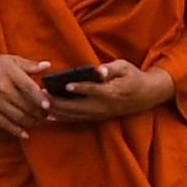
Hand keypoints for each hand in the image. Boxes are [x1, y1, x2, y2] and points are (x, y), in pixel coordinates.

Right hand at [0, 46, 54, 139]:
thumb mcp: (8, 60)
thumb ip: (28, 64)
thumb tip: (47, 66)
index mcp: (10, 72)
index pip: (29, 87)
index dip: (40, 98)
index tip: (48, 105)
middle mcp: (3, 87)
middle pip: (26, 104)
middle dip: (40, 113)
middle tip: (49, 116)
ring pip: (18, 116)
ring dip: (31, 122)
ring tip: (39, 123)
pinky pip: (5, 124)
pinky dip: (16, 130)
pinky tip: (25, 133)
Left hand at [46, 57, 170, 123]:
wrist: (144, 96)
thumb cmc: (132, 77)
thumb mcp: (125, 67)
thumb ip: (111, 68)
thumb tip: (101, 71)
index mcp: (111, 91)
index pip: (94, 89)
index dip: (80, 88)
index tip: (66, 85)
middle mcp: (104, 105)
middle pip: (78, 106)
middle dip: (59, 102)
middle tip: (42, 95)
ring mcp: (100, 114)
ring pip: (75, 115)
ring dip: (58, 111)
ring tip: (41, 105)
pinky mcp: (97, 118)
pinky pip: (78, 120)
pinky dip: (63, 118)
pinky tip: (50, 116)